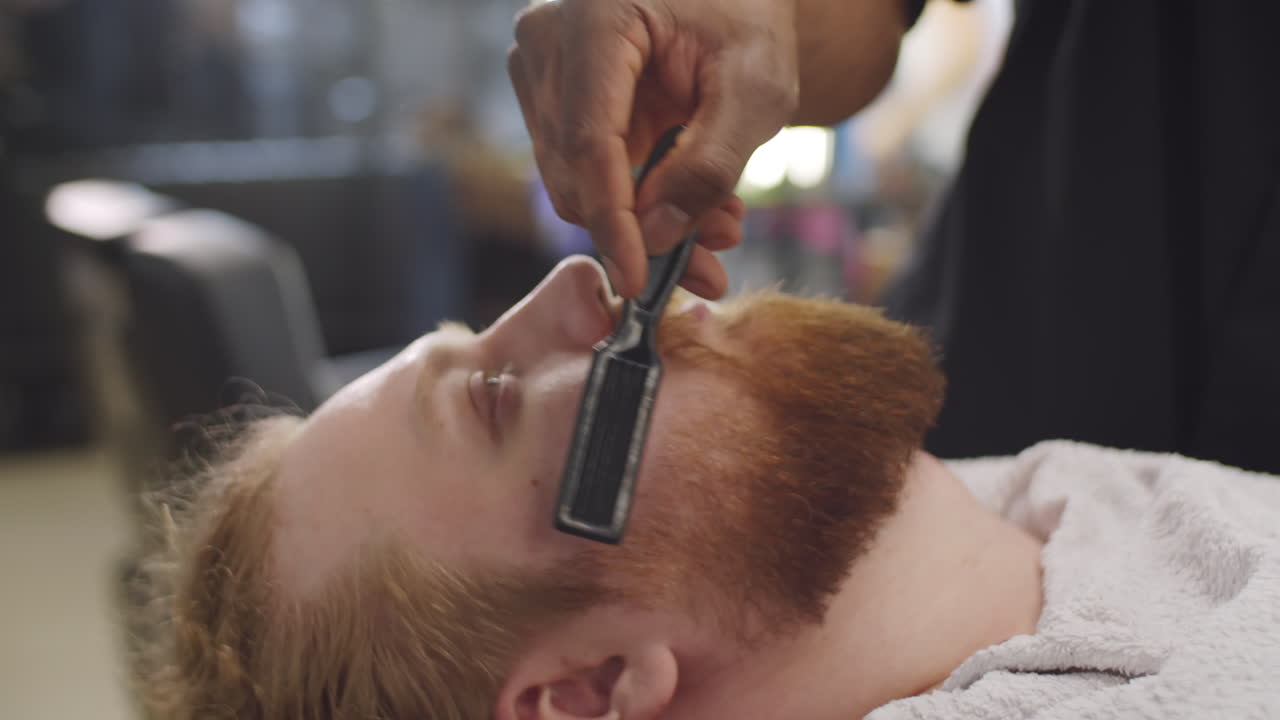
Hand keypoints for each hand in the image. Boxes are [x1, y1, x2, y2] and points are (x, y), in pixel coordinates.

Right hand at [508, 0, 799, 298]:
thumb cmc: (749, 19)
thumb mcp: (757, 88)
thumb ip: (709, 164)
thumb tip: (655, 236)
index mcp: (594, 17)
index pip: (589, 143)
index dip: (613, 222)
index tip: (637, 283)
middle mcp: (546, 40)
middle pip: (575, 172)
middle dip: (642, 227)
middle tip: (717, 253)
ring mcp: (538, 69)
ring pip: (573, 183)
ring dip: (644, 219)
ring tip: (719, 222)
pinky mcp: (546, 98)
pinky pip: (579, 174)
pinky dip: (634, 201)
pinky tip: (691, 203)